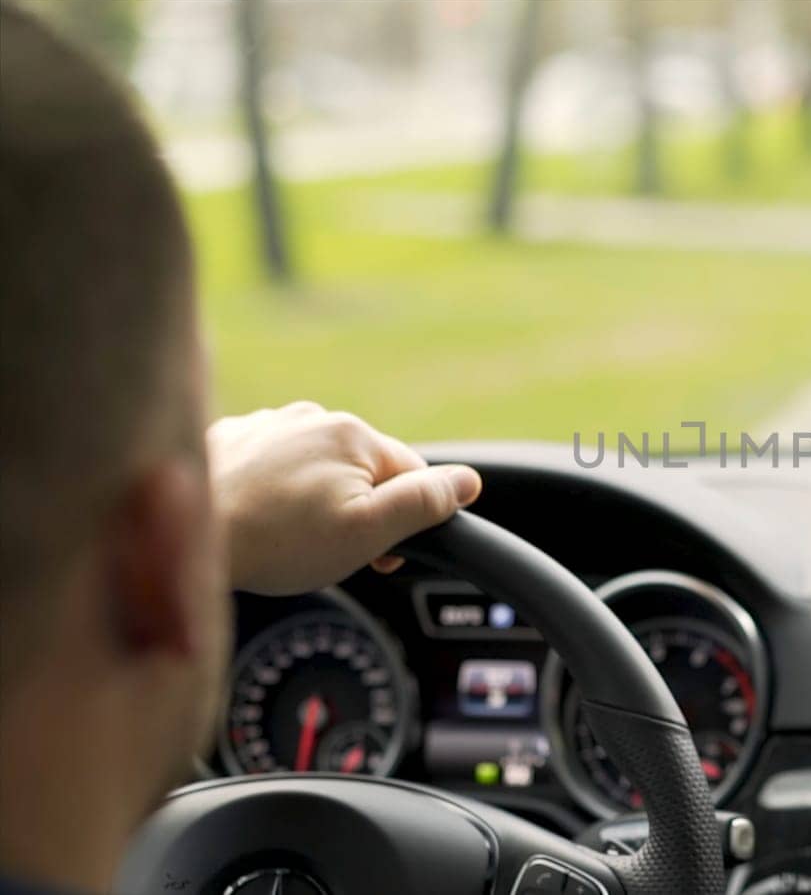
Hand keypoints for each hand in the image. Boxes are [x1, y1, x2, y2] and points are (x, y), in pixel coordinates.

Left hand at [209, 402, 481, 594]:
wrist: (180, 533)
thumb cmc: (274, 540)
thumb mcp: (367, 531)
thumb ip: (424, 503)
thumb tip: (468, 481)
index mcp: (354, 434)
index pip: (412, 475)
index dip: (405, 521)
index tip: (380, 556)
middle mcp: (311, 416)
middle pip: (363, 470)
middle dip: (357, 510)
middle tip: (330, 552)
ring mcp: (267, 424)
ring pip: (316, 466)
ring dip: (314, 499)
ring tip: (287, 538)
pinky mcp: (230, 439)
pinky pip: (272, 465)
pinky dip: (272, 491)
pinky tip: (258, 519)